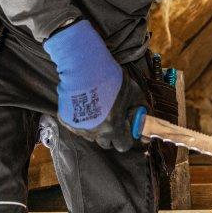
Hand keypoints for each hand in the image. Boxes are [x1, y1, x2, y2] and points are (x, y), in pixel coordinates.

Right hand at [43, 20, 144, 151]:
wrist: (84, 66)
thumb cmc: (112, 79)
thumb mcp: (133, 92)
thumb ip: (141, 110)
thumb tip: (145, 121)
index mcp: (113, 128)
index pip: (123, 146)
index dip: (126, 137)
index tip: (125, 126)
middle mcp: (95, 133)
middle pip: (106, 143)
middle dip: (111, 133)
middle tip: (111, 116)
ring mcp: (79, 128)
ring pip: (91, 134)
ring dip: (96, 126)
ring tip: (96, 107)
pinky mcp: (66, 120)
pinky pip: (77, 125)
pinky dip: (82, 119)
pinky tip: (84, 104)